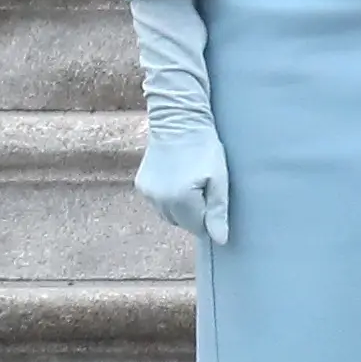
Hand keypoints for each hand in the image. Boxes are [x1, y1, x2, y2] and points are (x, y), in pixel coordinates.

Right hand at [136, 124, 231, 244]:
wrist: (178, 121)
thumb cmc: (204, 148)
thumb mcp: (219, 178)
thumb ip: (218, 210)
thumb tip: (220, 240)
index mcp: (180, 201)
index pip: (198, 228)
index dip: (209, 217)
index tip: (214, 199)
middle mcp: (159, 201)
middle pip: (182, 223)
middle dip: (195, 213)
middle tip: (204, 187)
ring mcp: (147, 193)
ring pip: (169, 215)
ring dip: (181, 207)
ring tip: (190, 182)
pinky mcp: (141, 185)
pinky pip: (158, 202)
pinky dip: (168, 198)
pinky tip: (177, 179)